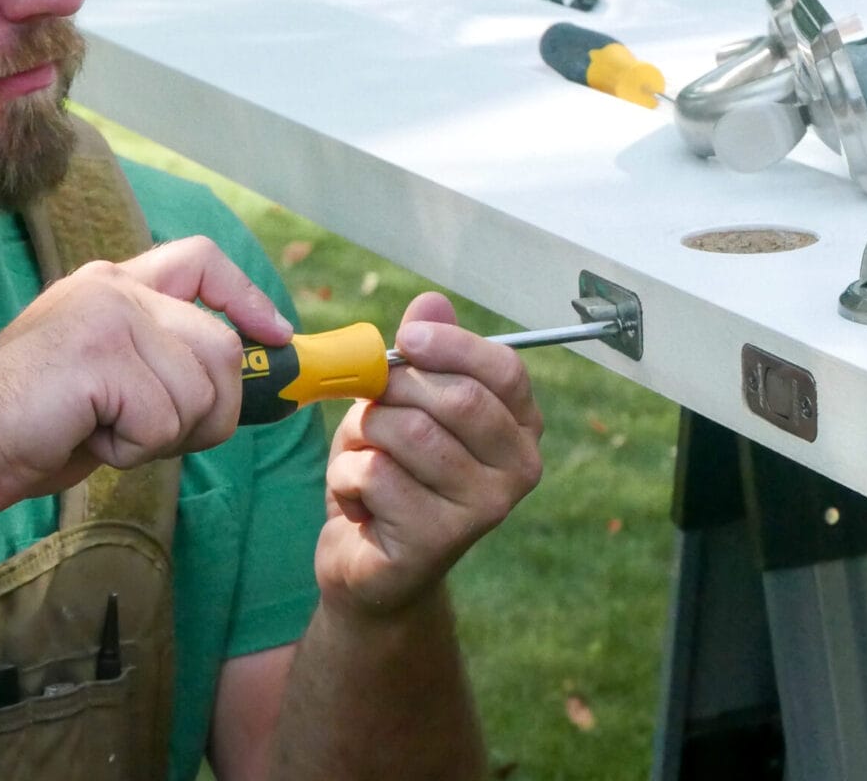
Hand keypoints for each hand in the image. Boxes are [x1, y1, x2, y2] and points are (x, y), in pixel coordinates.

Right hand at [0, 236, 293, 512]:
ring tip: (99, 430)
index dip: (248, 297)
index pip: (203, 259)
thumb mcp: (108, 382)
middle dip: (208, 411)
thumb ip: (163, 365)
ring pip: (199, 391)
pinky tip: (83, 436)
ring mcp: (107, 315)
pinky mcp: (99, 353)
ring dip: (162, 436)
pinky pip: (162, 420)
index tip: (275, 335)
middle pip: (221, 348)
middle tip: (145, 434)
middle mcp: (114, 288)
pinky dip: (131, 449)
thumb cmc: (25, 426)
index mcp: (113, 285)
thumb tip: (237, 385)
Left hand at [316, 293, 543, 616]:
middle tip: (371, 408)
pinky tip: (358, 502)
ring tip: (365, 458)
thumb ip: (421, 356)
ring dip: (365, 437)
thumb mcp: (402, 404)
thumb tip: (431, 302)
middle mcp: (518, 470)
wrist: (368, 564)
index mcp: (520, 427)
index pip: (504, 370)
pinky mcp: (439, 540)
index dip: (453, 346)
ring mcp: (484, 509)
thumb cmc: (390, 472)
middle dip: (396, 392)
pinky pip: (376, 474)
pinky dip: (347, 478)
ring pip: (410, 433)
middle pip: (457, 398)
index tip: (408, 340)